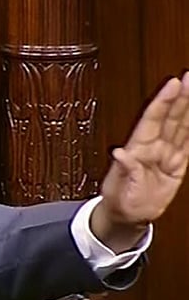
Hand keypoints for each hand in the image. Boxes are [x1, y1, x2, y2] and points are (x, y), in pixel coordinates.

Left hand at [92, 71, 188, 251]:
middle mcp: (153, 147)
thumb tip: (120, 154)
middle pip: (170, 117)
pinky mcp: (177, 164)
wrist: (127, 215)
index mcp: (137, 149)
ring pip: (182, 126)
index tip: (173, 84)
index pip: (152, 120)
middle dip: (181, 97)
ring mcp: (166, 154)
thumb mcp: (117, 188)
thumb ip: (124, 170)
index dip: (163, 101)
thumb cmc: (118, 199)